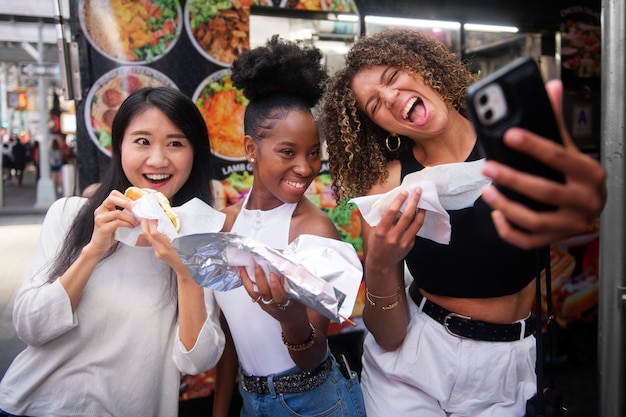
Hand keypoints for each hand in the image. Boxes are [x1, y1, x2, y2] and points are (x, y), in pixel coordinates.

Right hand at [90, 190, 138, 254]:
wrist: (99, 247)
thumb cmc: (109, 233)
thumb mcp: (116, 220)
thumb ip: (123, 213)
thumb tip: (139, 208)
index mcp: (104, 207)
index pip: (113, 194)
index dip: (125, 197)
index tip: (135, 204)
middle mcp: (100, 211)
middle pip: (112, 198)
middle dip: (127, 203)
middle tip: (137, 210)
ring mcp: (100, 219)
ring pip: (117, 212)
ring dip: (130, 217)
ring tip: (136, 222)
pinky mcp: (103, 228)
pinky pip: (117, 222)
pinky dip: (127, 224)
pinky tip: (131, 226)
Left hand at [140, 218, 187, 274]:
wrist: (185, 269)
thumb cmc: (187, 256)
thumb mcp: (183, 243)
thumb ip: (173, 233)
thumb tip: (166, 221)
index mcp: (168, 247)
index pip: (155, 233)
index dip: (152, 223)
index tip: (153, 214)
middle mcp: (160, 250)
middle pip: (147, 235)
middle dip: (144, 223)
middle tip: (144, 214)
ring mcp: (158, 252)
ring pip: (148, 238)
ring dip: (147, 228)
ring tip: (148, 219)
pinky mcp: (157, 254)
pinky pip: (152, 242)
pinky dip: (151, 234)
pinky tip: (153, 229)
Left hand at [239, 262, 307, 322]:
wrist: (291, 320)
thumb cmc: (296, 307)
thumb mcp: (300, 298)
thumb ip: (294, 287)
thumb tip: (287, 271)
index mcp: (286, 305)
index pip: (279, 297)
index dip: (275, 286)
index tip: (274, 274)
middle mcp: (273, 306)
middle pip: (264, 293)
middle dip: (260, 278)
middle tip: (258, 265)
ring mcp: (265, 304)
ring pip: (254, 293)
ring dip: (248, 279)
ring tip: (244, 266)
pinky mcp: (259, 303)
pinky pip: (251, 292)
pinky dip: (246, 281)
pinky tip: (243, 272)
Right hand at [365, 187, 424, 271]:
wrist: (380, 263)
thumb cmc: (376, 244)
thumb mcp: (375, 230)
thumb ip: (384, 219)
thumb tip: (395, 203)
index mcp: (381, 231)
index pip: (392, 212)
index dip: (399, 200)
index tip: (405, 192)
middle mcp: (393, 237)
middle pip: (407, 216)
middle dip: (414, 201)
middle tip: (417, 191)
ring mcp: (403, 242)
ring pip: (416, 223)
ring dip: (421, 211)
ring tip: (423, 202)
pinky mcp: (410, 245)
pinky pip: (415, 231)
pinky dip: (417, 221)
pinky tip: (418, 215)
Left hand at [481, 80, 606, 248]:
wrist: (595, 206)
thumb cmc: (578, 175)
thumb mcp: (572, 149)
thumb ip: (557, 122)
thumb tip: (552, 87)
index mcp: (589, 174)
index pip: (560, 157)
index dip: (534, 145)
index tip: (509, 135)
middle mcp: (584, 201)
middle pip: (545, 192)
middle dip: (513, 179)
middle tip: (489, 167)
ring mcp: (570, 223)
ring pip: (535, 220)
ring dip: (507, 206)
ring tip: (487, 191)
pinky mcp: (555, 239)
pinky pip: (528, 241)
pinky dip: (509, 230)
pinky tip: (496, 215)